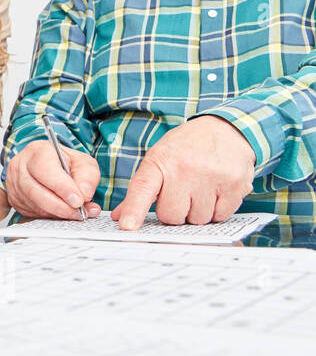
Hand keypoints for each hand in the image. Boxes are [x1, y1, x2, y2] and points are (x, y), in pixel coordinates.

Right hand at [5, 140, 101, 219]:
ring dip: (58, 213)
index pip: (44, 169)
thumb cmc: (63, 162)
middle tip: (80, 212)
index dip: (62, 187)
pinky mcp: (15, 200)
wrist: (47, 166)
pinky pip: (33, 213)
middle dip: (61, 206)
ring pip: (35, 205)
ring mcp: (14, 185)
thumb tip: (84, 194)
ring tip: (77, 213)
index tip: (78, 200)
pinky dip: (51, 216)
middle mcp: (20, 167)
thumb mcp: (81, 161)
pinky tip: (63, 212)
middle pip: (35, 191)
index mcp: (36, 151)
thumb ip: (87, 176)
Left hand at [111, 116, 254, 229]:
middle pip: (172, 215)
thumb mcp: (159, 158)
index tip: (128, 226)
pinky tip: (215, 192)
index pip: (143, 188)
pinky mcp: (235, 186)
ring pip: (197, 220)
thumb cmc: (187, 148)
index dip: (135, 210)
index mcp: (160, 160)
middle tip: (180, 196)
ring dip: (197, 213)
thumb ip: (141, 189)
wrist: (226, 129)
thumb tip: (120, 216)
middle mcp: (185, 168)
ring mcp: (212, 177)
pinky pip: (220, 217)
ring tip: (199, 191)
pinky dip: (217, 211)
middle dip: (175, 212)